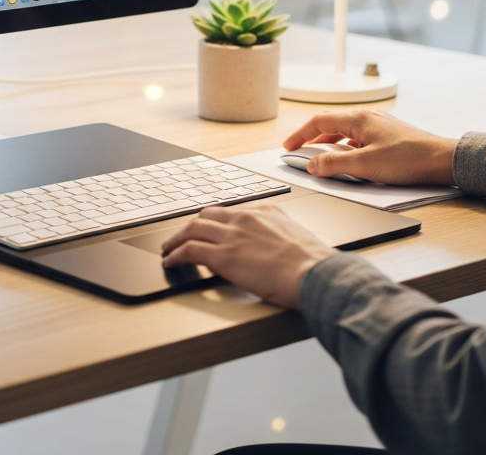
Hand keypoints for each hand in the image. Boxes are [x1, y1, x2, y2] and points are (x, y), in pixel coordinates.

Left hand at [161, 203, 333, 308]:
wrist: (317, 274)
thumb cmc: (314, 264)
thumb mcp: (297, 238)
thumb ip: (279, 236)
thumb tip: (275, 249)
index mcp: (265, 211)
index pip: (230, 211)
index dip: (214, 221)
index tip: (206, 228)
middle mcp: (245, 218)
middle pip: (206, 215)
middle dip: (190, 226)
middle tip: (180, 235)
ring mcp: (232, 235)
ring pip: (192, 229)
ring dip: (176, 239)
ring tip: (168, 248)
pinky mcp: (224, 256)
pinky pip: (190, 250)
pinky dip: (176, 255)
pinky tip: (171, 261)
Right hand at [282, 108, 457, 185]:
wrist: (443, 160)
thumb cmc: (408, 159)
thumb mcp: (365, 165)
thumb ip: (335, 166)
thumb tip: (313, 166)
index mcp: (358, 118)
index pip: (319, 121)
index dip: (300, 134)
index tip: (289, 147)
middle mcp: (367, 117)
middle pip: (331, 124)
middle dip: (313, 139)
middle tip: (301, 152)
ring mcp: (379, 125)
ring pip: (345, 131)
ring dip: (330, 144)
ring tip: (322, 158)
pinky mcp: (389, 135)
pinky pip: (359, 137)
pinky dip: (347, 147)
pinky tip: (351, 160)